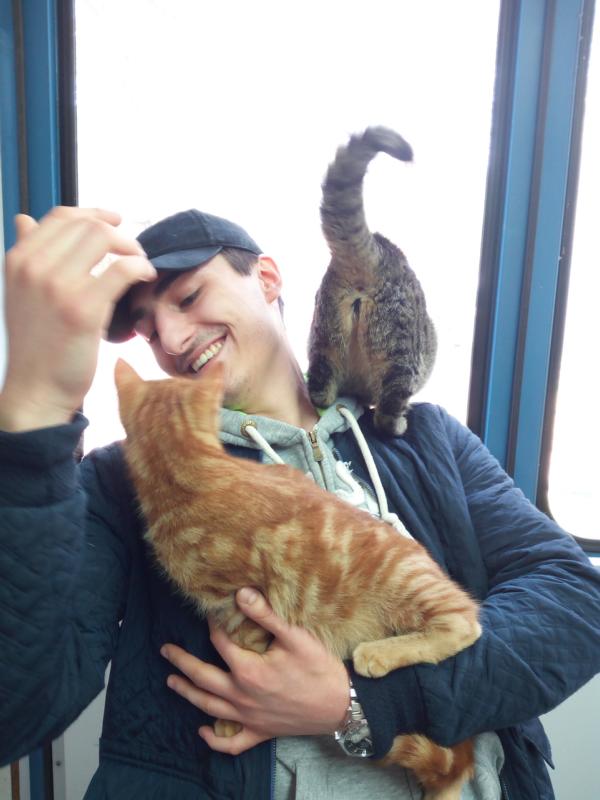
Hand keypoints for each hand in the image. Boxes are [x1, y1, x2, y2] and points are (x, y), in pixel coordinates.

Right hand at [0, 207, 155, 430]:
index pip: (60, 216)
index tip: (115, 222)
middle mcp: (34, 267)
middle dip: (118, 233)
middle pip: (86, 224)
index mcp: (18, 259)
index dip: (94, 214)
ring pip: (103, 238)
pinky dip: (141, 267)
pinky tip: (145, 277)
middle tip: (133, 252)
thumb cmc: (36, 344)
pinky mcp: (83, 309)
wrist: (36, 389)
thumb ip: (26, 254)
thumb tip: (24, 219)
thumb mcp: (20, 292)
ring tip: (139, 266)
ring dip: (131, 247)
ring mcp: (57, 286)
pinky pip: (122, 269)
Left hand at [161, 588, 349, 754]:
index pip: (220, 643)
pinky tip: (203, 732)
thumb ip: (265, 615)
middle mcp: (241, 696)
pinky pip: (231, 742)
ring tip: (171, 682)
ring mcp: (248, 717)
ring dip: (187, 693)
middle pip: (202, 677)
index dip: (213, 625)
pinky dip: (214, 739)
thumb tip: (241, 594)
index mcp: (247, 670)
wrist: (341, 704)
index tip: (210, 612)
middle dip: (181, 662)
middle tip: (165, 650)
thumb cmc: (319, 668)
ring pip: (209, 706)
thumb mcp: (295, 635)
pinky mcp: (260, 732)